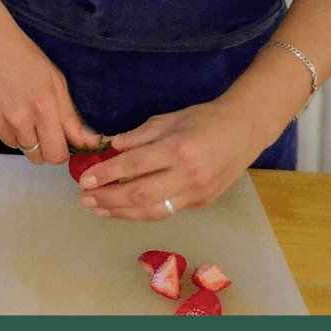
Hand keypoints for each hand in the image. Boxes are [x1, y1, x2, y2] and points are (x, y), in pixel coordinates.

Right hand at [0, 14, 98, 165]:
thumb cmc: (23, 54)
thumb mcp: (55, 80)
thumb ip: (70, 117)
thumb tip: (90, 144)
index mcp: (44, 108)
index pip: (57, 155)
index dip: (60, 151)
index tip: (58, 141)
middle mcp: (19, 119)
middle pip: (35, 157)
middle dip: (41, 147)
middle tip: (37, 124)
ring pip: (13, 143)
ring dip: (17, 131)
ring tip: (12, 102)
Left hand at [76, 98, 265, 219]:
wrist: (245, 130)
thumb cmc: (205, 119)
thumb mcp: (170, 118)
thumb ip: (140, 135)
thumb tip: (113, 147)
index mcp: (177, 149)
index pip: (134, 165)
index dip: (107, 174)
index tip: (85, 179)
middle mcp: (188, 175)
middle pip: (140, 195)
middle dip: (109, 198)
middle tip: (85, 198)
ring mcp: (197, 193)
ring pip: (153, 211)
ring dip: (122, 212)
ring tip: (98, 209)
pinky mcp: (202, 203)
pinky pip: (167, 210)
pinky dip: (143, 211)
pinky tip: (125, 208)